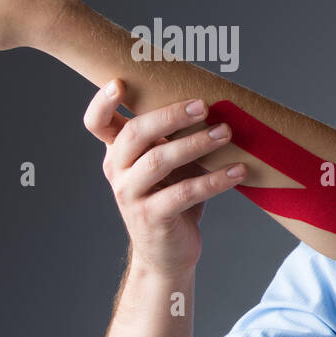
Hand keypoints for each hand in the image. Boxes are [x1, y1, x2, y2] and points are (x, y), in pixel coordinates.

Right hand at [84, 79, 244, 276]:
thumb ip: (176, 139)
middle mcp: (118, 171)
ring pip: (160, 160)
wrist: (167, 254)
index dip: (102, 102)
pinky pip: (185, 193)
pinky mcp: (152, 217)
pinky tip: (238, 171)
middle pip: (135, 134)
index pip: (97, 123)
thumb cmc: (173, 199)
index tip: (119, 82)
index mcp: (118, 153)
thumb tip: (216, 104)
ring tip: (226, 132)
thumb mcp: (170, 166)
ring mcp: (131, 195)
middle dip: (170, 116)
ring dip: (197, 143)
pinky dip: (215, 180)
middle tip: (203, 106)